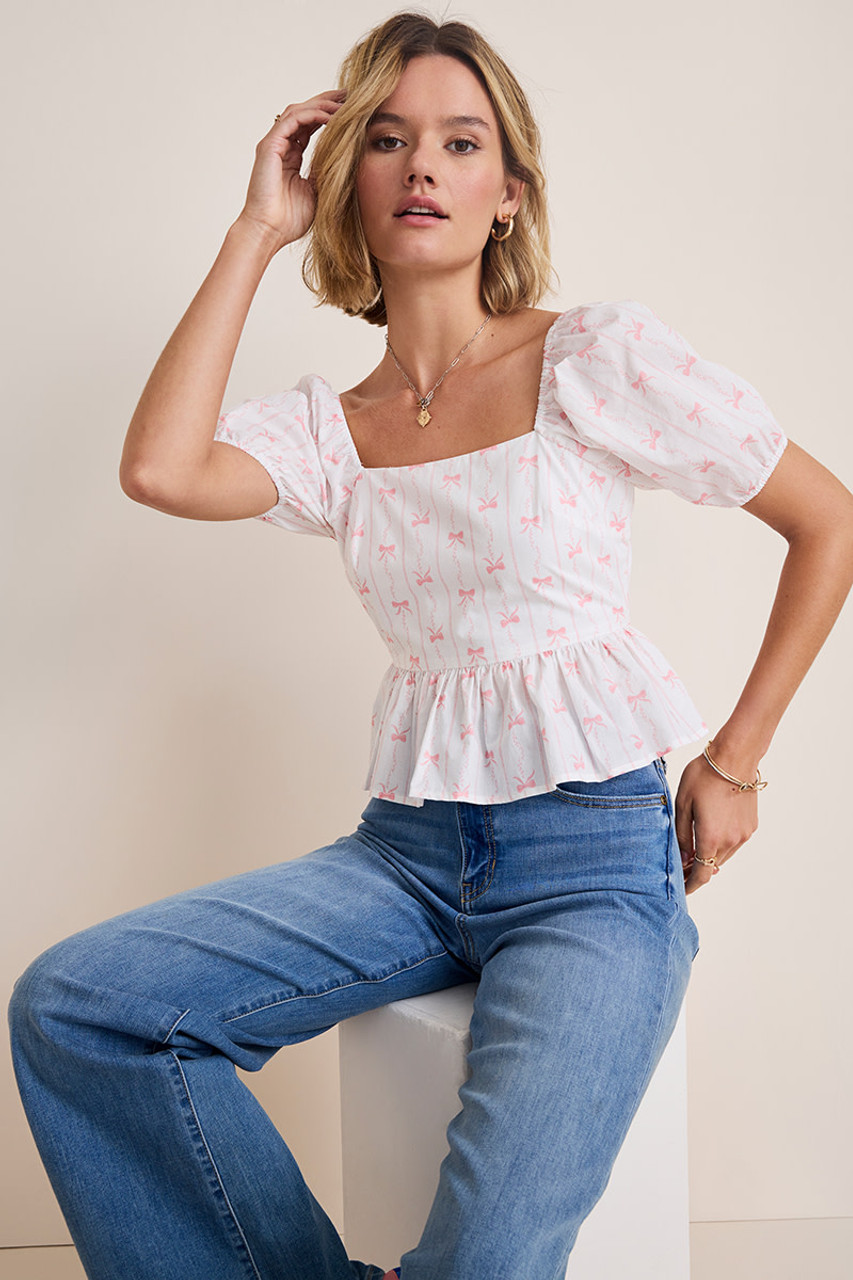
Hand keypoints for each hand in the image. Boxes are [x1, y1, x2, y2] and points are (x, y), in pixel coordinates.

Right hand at [235, 90, 346, 250]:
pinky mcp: (269, 146)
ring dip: (322, 104)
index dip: (329, 114)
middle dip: (327, 101)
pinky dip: (312, 114)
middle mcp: (281, 145)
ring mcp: (274, 144)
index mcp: (290, 155)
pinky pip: (292, 120)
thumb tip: (344, 161)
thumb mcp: (316, 192)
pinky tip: (331, 117)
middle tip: (351, 94)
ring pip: (298, 111)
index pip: (310, 125)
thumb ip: (325, 173)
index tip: (352, 110)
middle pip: (304, 112)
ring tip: (345, 103)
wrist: (268, 232)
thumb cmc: (289, 219)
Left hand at [675, 752, 758, 892]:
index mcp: (711, 838)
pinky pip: (734, 843)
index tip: (682, 889)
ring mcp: (743, 834)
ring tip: (694, 848)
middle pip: (712, 867)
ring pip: (724, 856)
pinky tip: (711, 830)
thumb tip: (684, 857)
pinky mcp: (751, 826)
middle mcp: (731, 841)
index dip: (690, 886)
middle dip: (697, 869)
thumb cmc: (704, 776)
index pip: (701, 875)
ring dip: (710, 856)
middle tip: (681, 863)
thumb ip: (682, 835)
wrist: (734, 758)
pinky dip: (722, 844)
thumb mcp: (683, 804)